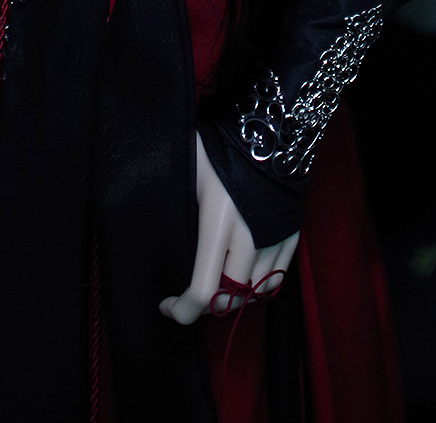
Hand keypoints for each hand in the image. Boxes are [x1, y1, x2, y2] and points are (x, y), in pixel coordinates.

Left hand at [160, 133, 298, 323]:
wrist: (270, 126)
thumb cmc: (220, 143)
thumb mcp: (188, 170)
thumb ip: (175, 202)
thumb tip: (145, 221)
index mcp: (218, 219)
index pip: (203, 289)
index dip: (182, 310)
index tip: (167, 306)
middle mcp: (250, 235)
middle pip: (230, 297)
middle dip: (206, 306)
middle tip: (189, 299)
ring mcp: (274, 237)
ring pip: (255, 293)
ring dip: (233, 298)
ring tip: (215, 288)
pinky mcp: (291, 233)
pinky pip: (277, 278)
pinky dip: (259, 287)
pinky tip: (243, 279)